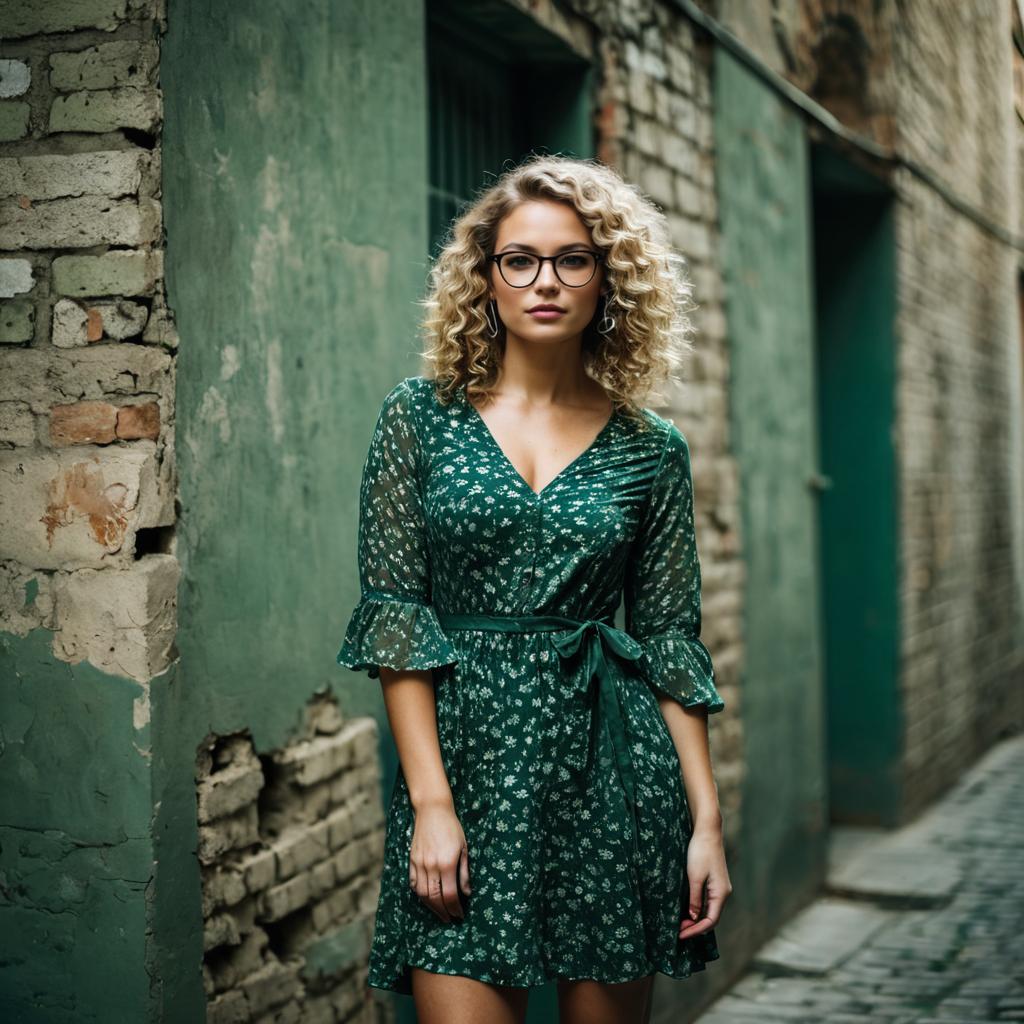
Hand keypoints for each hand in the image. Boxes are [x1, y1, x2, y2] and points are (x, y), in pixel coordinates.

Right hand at [408, 798, 472, 922]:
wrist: (432, 810)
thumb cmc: (452, 827)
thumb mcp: (464, 848)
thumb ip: (464, 872)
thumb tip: (466, 893)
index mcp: (447, 863)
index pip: (449, 894)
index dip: (455, 908)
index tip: (460, 915)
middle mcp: (431, 865)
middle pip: (435, 898)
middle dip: (443, 911)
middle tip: (450, 919)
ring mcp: (419, 863)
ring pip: (423, 894)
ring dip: (431, 907)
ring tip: (440, 912)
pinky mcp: (412, 860)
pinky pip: (414, 883)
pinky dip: (420, 895)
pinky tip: (427, 899)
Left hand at [679, 823, 731, 939]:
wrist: (707, 832)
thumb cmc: (700, 852)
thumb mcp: (694, 877)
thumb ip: (695, 899)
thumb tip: (694, 918)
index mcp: (721, 893)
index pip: (711, 920)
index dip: (696, 930)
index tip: (681, 935)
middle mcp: (723, 893)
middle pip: (711, 918)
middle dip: (696, 927)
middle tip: (679, 932)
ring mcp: (720, 887)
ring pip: (710, 910)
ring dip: (696, 919)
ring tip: (681, 924)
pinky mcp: (715, 881)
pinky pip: (708, 902)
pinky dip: (698, 909)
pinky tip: (688, 911)